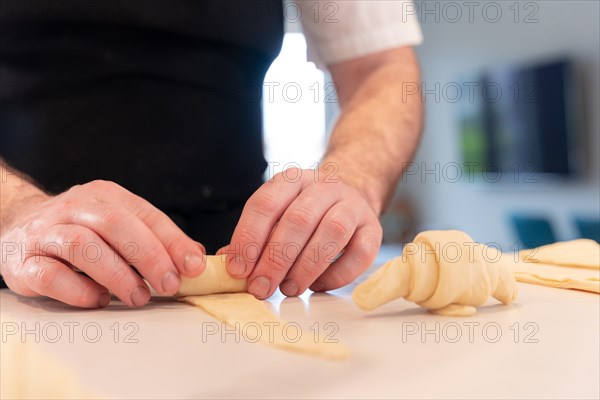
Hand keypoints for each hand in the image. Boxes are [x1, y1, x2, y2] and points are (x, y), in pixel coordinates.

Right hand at [0, 180, 205, 307]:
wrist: (17, 226)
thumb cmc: (81, 229)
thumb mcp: (118, 223)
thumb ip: (154, 237)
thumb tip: (195, 257)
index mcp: (105, 195)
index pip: (145, 214)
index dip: (172, 240)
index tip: (193, 266)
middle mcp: (75, 208)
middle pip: (115, 224)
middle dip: (149, 256)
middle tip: (169, 284)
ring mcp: (47, 233)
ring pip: (83, 246)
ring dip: (117, 275)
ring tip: (139, 297)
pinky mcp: (24, 262)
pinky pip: (51, 276)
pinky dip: (79, 291)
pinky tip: (99, 300)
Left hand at [223, 166, 381, 298]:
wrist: (351, 194)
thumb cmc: (305, 211)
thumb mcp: (277, 214)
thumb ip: (254, 237)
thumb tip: (227, 263)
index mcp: (291, 180)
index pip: (265, 204)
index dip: (248, 238)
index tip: (237, 269)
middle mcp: (323, 187)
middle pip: (298, 220)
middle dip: (276, 259)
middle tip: (260, 287)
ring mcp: (352, 206)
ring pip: (332, 232)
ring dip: (306, 266)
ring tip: (288, 288)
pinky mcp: (373, 228)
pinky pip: (360, 253)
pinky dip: (337, 275)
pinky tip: (317, 285)